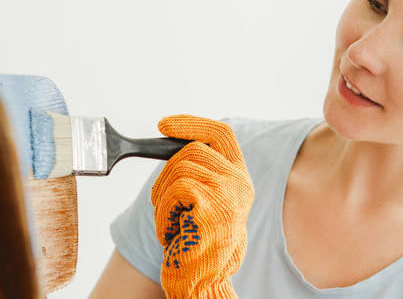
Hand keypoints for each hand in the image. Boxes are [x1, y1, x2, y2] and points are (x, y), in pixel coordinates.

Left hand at [150, 115, 253, 298]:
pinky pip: (175, 189)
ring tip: (171, 220)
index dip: (191, 123)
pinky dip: (163, 210)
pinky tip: (172, 229)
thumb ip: (202, 172)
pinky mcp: (213, 206)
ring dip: (163, 196)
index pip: (221, 133)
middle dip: (166, 173)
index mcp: (239, 177)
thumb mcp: (207, 199)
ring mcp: (229, 193)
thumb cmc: (199, 242)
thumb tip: (175, 144)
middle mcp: (239, 182)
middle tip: (163, 201)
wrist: (204, 279)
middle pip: (192, 149)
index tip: (165, 124)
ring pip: (180, 167)